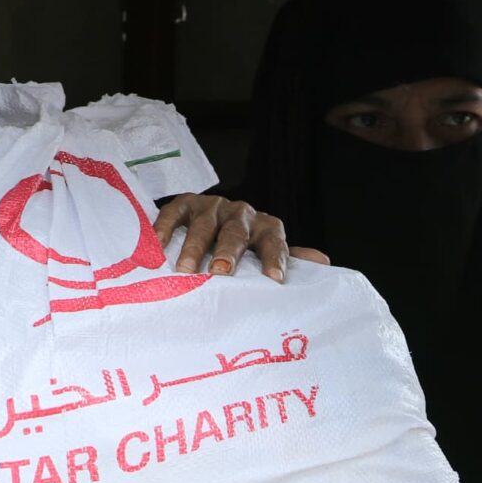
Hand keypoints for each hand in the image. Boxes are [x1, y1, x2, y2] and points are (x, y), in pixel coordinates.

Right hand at [152, 194, 329, 282]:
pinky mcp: (186, 203)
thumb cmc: (244, 249)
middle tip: (221, 273)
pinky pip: (175, 212)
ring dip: (194, 247)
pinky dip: (166, 228)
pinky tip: (157, 245)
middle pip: (236, 232)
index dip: (275, 258)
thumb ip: (290, 259)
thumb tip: (324, 264)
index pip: (274, 241)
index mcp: (265, 227)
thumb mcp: (267, 253)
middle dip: (229, 252)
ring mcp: (212, 207)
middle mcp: (241, 214)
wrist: (211, 221)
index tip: (274, 280)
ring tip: (186, 270)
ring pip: (205, 225)